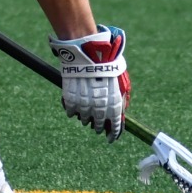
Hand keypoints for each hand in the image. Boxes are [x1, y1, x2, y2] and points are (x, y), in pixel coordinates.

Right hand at [48, 26, 130, 140]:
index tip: (111, 138)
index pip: (116, 128)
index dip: (113, 134)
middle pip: (99, 125)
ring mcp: (84, 106)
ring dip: (86, 117)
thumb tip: (120, 114)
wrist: (87, 54)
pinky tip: (76, 102)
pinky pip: (71, 112)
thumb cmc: (106, 66)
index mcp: (114, 105)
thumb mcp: (120, 84)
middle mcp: (99, 109)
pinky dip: (73, 109)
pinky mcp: (70, 101)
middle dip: (99, 127)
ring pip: (84, 120)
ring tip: (87, 108)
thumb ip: (120, 101)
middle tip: (98, 126)